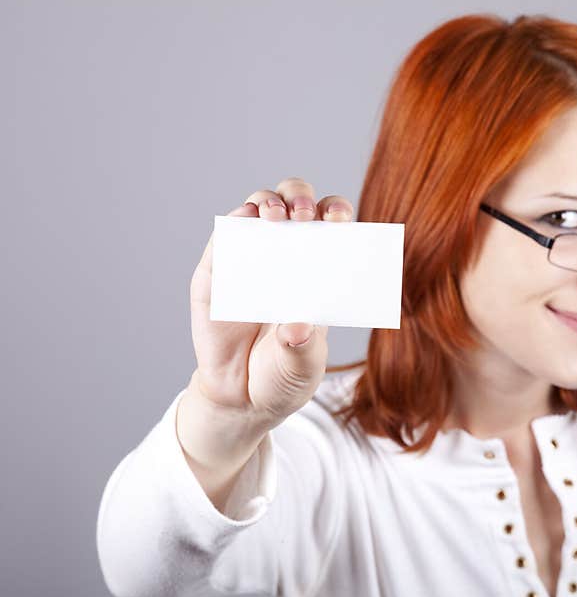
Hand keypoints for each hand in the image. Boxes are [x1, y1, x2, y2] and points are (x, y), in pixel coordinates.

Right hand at [188, 177, 354, 427]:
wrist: (241, 398)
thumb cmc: (284, 375)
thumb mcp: (302, 367)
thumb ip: (303, 349)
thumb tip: (297, 328)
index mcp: (320, 271)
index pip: (332, 227)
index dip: (337, 213)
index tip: (339, 219)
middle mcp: (288, 255)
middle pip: (297, 205)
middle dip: (301, 199)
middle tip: (303, 215)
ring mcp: (251, 258)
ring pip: (260, 209)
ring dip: (268, 202)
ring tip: (275, 216)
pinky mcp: (217, 270)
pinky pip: (225, 236)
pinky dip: (234, 222)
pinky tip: (244, 220)